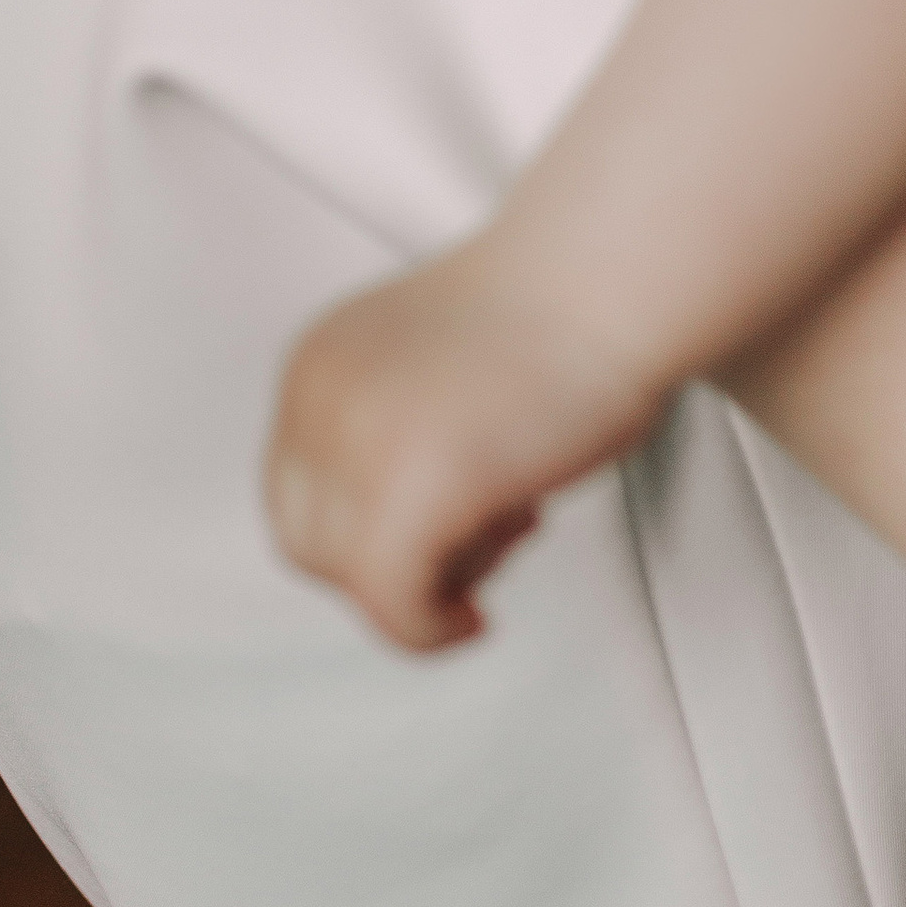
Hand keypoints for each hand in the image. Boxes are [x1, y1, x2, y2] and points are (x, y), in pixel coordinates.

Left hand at [263, 241, 658, 650]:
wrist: (607, 276)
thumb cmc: (555, 318)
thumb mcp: (427, 370)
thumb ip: (389, 432)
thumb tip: (393, 533)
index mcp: (318, 364)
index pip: (299, 492)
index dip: (366, 529)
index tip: (438, 530)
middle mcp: (320, 400)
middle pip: (310, 541)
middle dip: (389, 560)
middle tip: (481, 535)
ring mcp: (359, 445)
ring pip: (352, 579)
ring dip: (429, 580)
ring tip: (509, 525)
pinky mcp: (410, 492)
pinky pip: (393, 607)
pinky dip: (431, 631)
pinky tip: (478, 618)